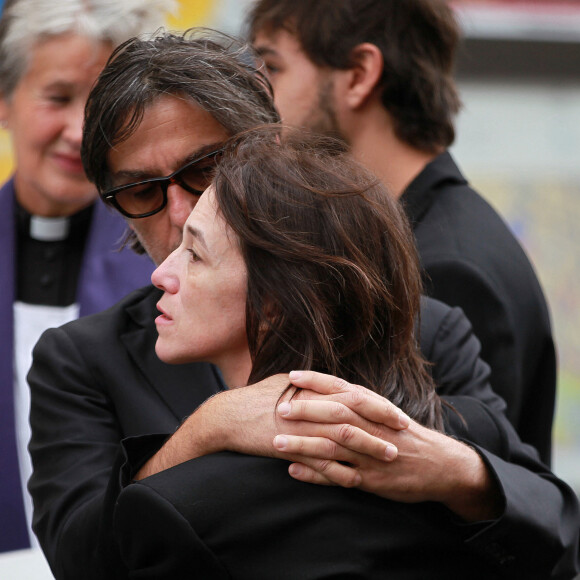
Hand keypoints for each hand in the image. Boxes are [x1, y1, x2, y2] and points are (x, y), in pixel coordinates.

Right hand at [136, 370, 407, 477]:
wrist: (228, 416)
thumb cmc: (256, 398)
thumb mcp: (285, 383)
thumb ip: (311, 385)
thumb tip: (329, 384)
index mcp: (313, 390)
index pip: (353, 394)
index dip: (378, 403)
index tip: (397, 413)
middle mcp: (311, 405)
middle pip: (354, 412)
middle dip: (381, 421)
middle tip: (404, 431)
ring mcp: (302, 426)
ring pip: (343, 436)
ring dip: (369, 447)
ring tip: (391, 456)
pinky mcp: (292, 447)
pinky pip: (321, 460)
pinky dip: (340, 469)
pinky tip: (358, 479)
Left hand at [273, 370, 502, 521]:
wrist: (439, 465)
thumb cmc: (404, 435)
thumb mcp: (385, 412)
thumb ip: (357, 401)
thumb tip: (326, 388)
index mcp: (374, 408)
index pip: (342, 389)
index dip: (316, 381)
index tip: (292, 376)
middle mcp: (371, 428)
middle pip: (336, 415)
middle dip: (307, 411)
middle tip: (280, 408)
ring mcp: (370, 455)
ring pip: (333, 447)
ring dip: (303, 445)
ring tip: (276, 443)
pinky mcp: (371, 480)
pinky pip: (339, 477)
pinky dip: (315, 475)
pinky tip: (294, 471)